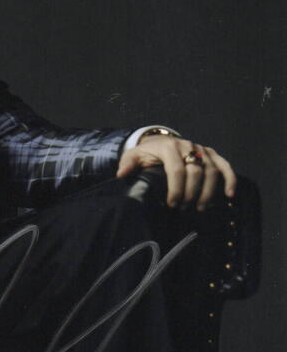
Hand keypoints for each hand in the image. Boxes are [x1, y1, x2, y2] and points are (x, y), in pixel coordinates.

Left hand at [116, 134, 235, 210]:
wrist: (159, 142)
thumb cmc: (146, 154)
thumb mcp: (134, 157)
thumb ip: (128, 164)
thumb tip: (122, 174)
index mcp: (168, 147)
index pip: (176, 169)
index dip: (176, 188)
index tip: (172, 204)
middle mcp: (187, 146)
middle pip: (196, 171)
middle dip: (191, 193)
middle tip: (184, 209)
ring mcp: (201, 149)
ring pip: (212, 170)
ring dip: (208, 191)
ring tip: (201, 208)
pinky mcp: (212, 154)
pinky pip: (225, 166)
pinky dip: (230, 179)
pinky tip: (230, 195)